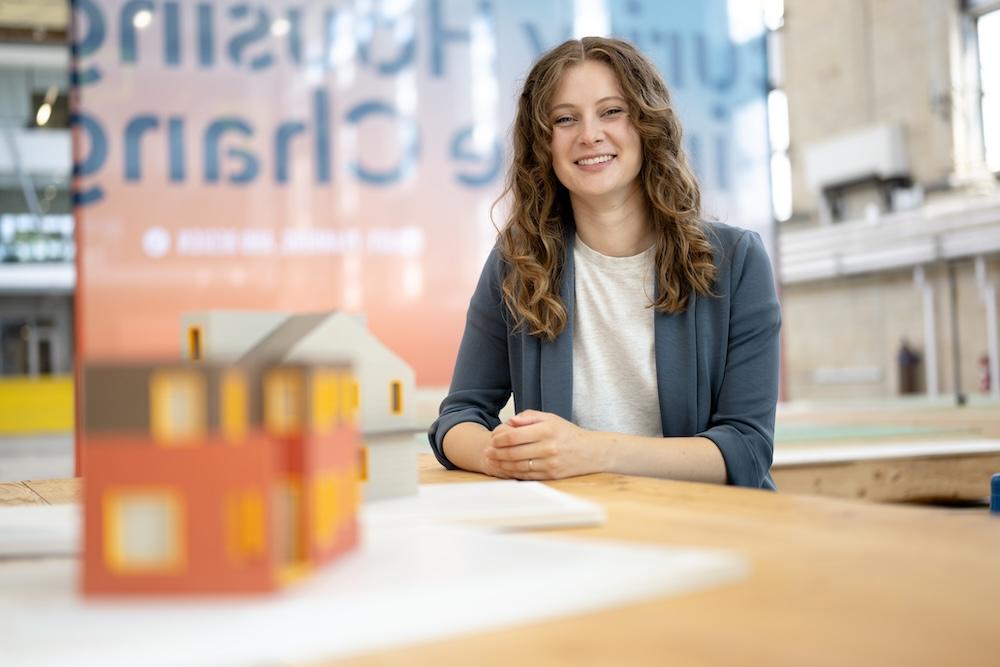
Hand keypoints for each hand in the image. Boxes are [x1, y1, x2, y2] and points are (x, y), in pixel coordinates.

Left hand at [484, 410, 607, 479]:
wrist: (591, 452)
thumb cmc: (567, 434)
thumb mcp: (550, 418)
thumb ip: (529, 417)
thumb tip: (510, 421)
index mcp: (546, 430)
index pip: (514, 436)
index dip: (499, 438)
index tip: (492, 438)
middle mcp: (548, 447)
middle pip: (513, 452)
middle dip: (497, 452)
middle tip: (487, 452)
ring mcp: (550, 463)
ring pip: (518, 466)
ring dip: (502, 464)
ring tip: (493, 460)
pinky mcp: (551, 475)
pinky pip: (527, 475)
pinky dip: (513, 472)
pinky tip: (506, 468)